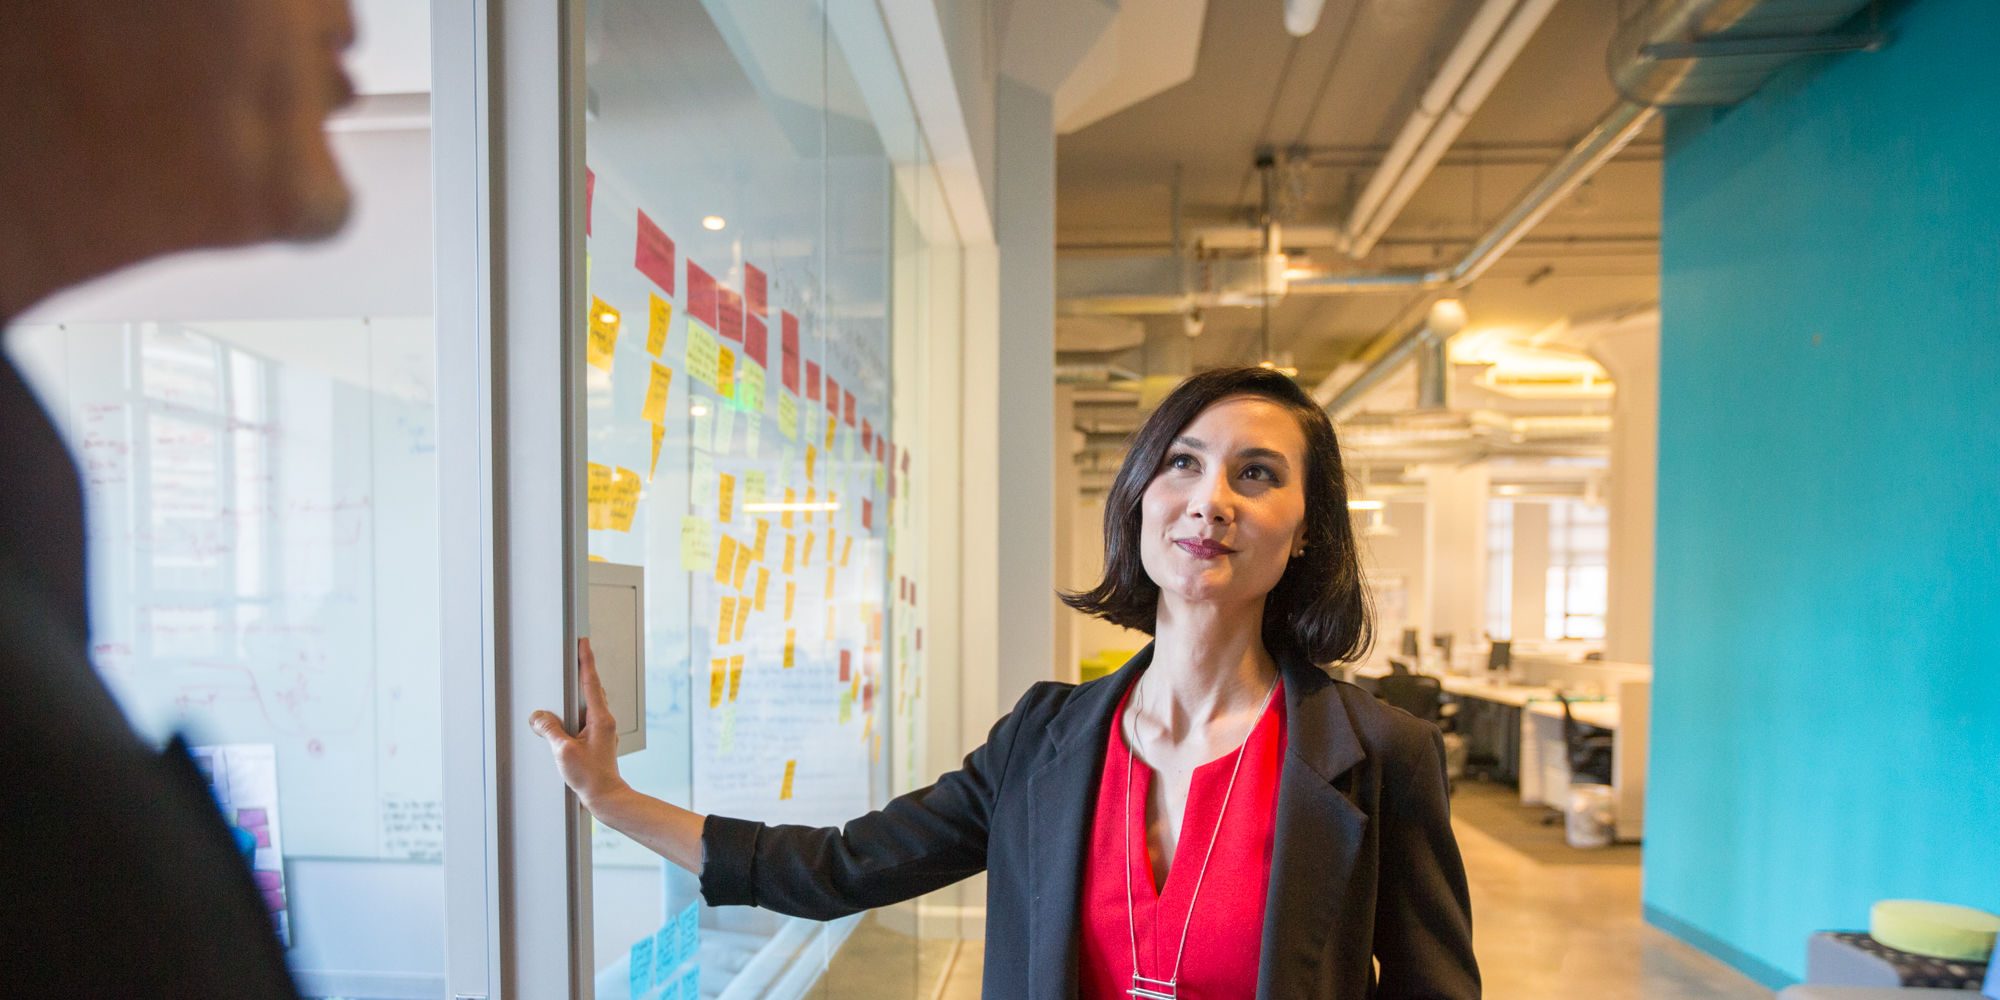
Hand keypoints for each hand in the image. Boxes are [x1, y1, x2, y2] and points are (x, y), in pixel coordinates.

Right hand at [529, 638, 629, 808]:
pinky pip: (584, 719)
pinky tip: (563, 719)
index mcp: (600, 718)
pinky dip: (574, 712)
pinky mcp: (597, 740)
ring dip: (577, 694)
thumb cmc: (591, 777)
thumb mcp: (563, 751)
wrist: (606, 796)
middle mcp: (604, 721)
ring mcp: (602, 731)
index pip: (591, 682)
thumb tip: (539, 717)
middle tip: (575, 655)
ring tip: (564, 685)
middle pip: (592, 690)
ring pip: (588, 705)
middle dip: (582, 672)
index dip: (586, 661)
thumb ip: (550, 730)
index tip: (584, 642)